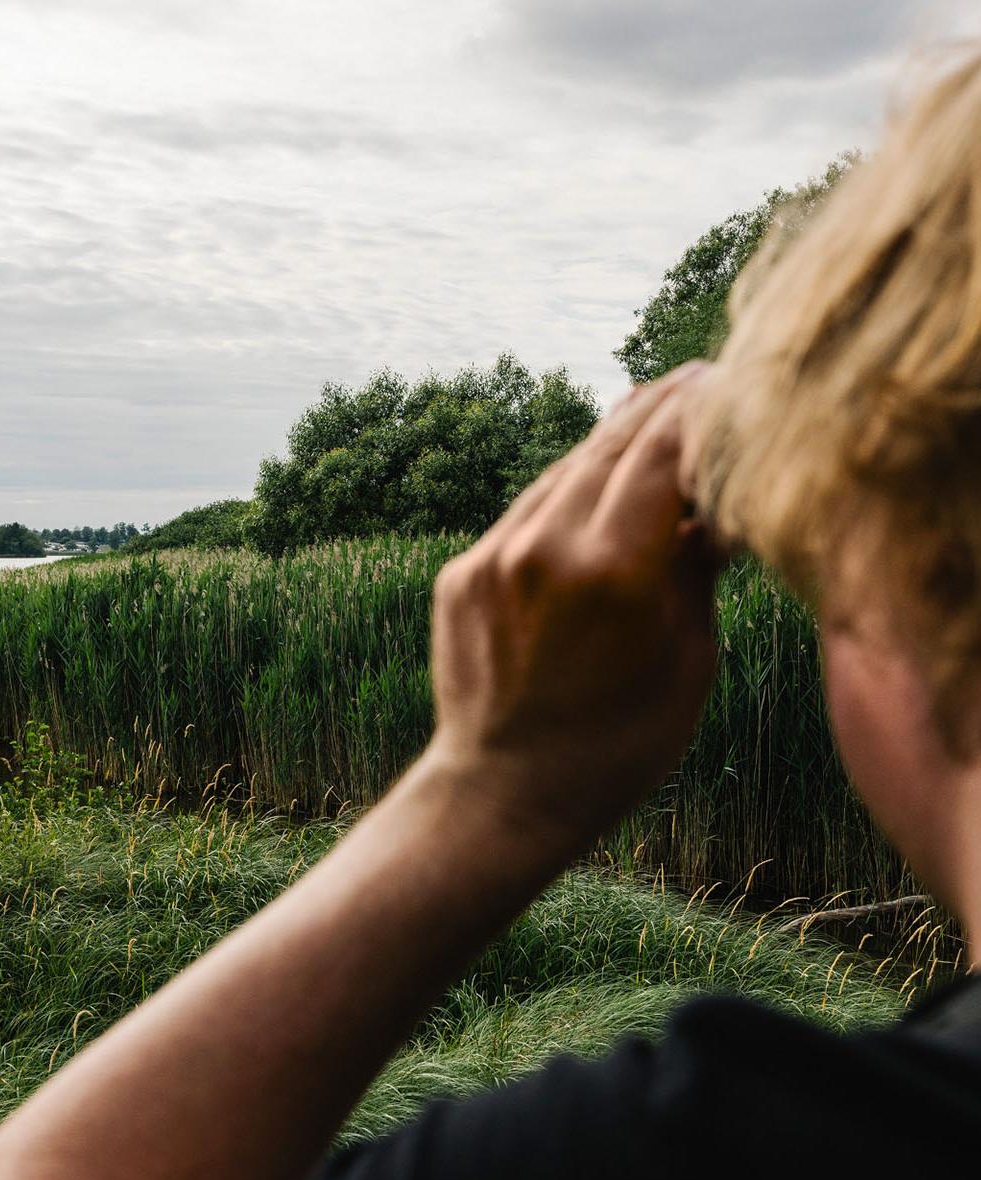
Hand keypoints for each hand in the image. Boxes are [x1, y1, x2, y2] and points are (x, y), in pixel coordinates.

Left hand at [425, 361, 721, 855]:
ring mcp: (493, 556)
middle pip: (610, 446)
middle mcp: (545, 547)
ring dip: (607, 444)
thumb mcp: (687, 664)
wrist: (503, 793)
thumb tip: (716, 507)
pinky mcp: (461, 572)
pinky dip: (563, 492)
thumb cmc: (616, 746)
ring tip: (646, 419)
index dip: (697, 408)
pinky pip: (523, 512)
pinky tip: (590, 485)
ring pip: (562, 472)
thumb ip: (698, 571)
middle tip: (693, 380)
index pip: (663, 451)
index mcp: (614, 570)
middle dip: (657, 408)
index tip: (723, 382)